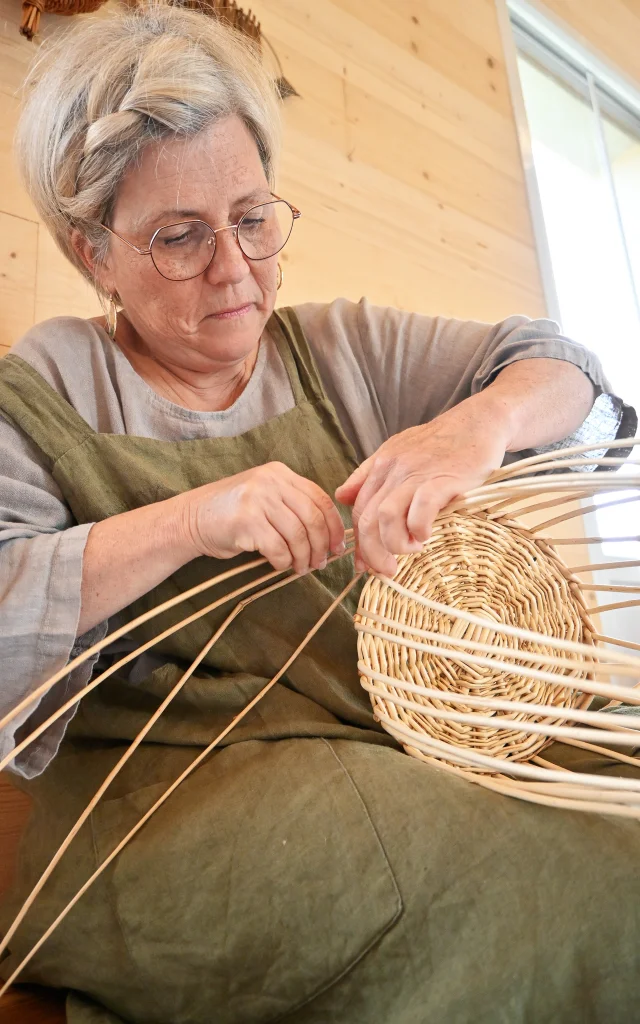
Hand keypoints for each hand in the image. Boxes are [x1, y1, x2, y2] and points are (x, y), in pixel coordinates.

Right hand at [177, 462, 345, 575]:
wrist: (191, 519)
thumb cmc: (232, 515)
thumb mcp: (265, 499)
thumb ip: (293, 507)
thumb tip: (331, 537)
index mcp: (280, 473)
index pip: (320, 499)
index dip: (334, 526)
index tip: (338, 547)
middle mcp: (271, 481)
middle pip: (313, 518)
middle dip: (322, 546)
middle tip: (321, 563)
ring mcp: (258, 499)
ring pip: (298, 535)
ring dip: (304, 558)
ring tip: (301, 568)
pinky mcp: (246, 521)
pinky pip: (278, 548)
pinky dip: (284, 561)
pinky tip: (280, 565)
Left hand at [335, 401, 509, 575]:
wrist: (478, 422)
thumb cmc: (442, 442)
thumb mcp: (398, 451)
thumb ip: (368, 474)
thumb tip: (341, 496)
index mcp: (381, 465)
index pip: (358, 510)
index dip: (359, 543)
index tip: (365, 565)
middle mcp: (393, 469)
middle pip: (368, 518)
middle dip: (373, 552)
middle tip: (387, 570)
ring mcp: (417, 474)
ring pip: (387, 516)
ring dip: (395, 543)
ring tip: (412, 549)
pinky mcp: (442, 479)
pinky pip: (420, 509)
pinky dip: (418, 528)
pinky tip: (426, 535)